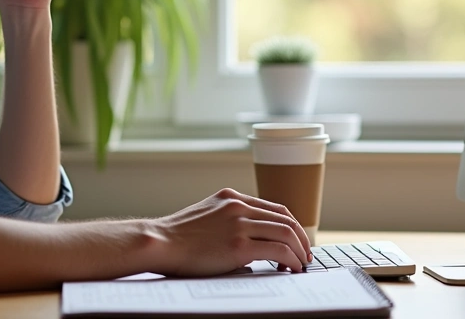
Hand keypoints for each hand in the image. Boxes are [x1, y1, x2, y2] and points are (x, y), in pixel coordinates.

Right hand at [145, 188, 311, 275]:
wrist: (160, 243)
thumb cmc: (178, 236)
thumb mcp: (206, 215)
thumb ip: (228, 218)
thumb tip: (250, 237)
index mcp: (231, 197)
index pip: (274, 208)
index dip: (291, 226)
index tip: (296, 241)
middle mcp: (238, 206)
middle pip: (285, 219)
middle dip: (301, 239)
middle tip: (305, 255)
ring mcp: (239, 224)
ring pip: (286, 233)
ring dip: (299, 251)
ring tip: (300, 264)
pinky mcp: (238, 245)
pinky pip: (277, 250)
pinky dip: (290, 259)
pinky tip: (290, 268)